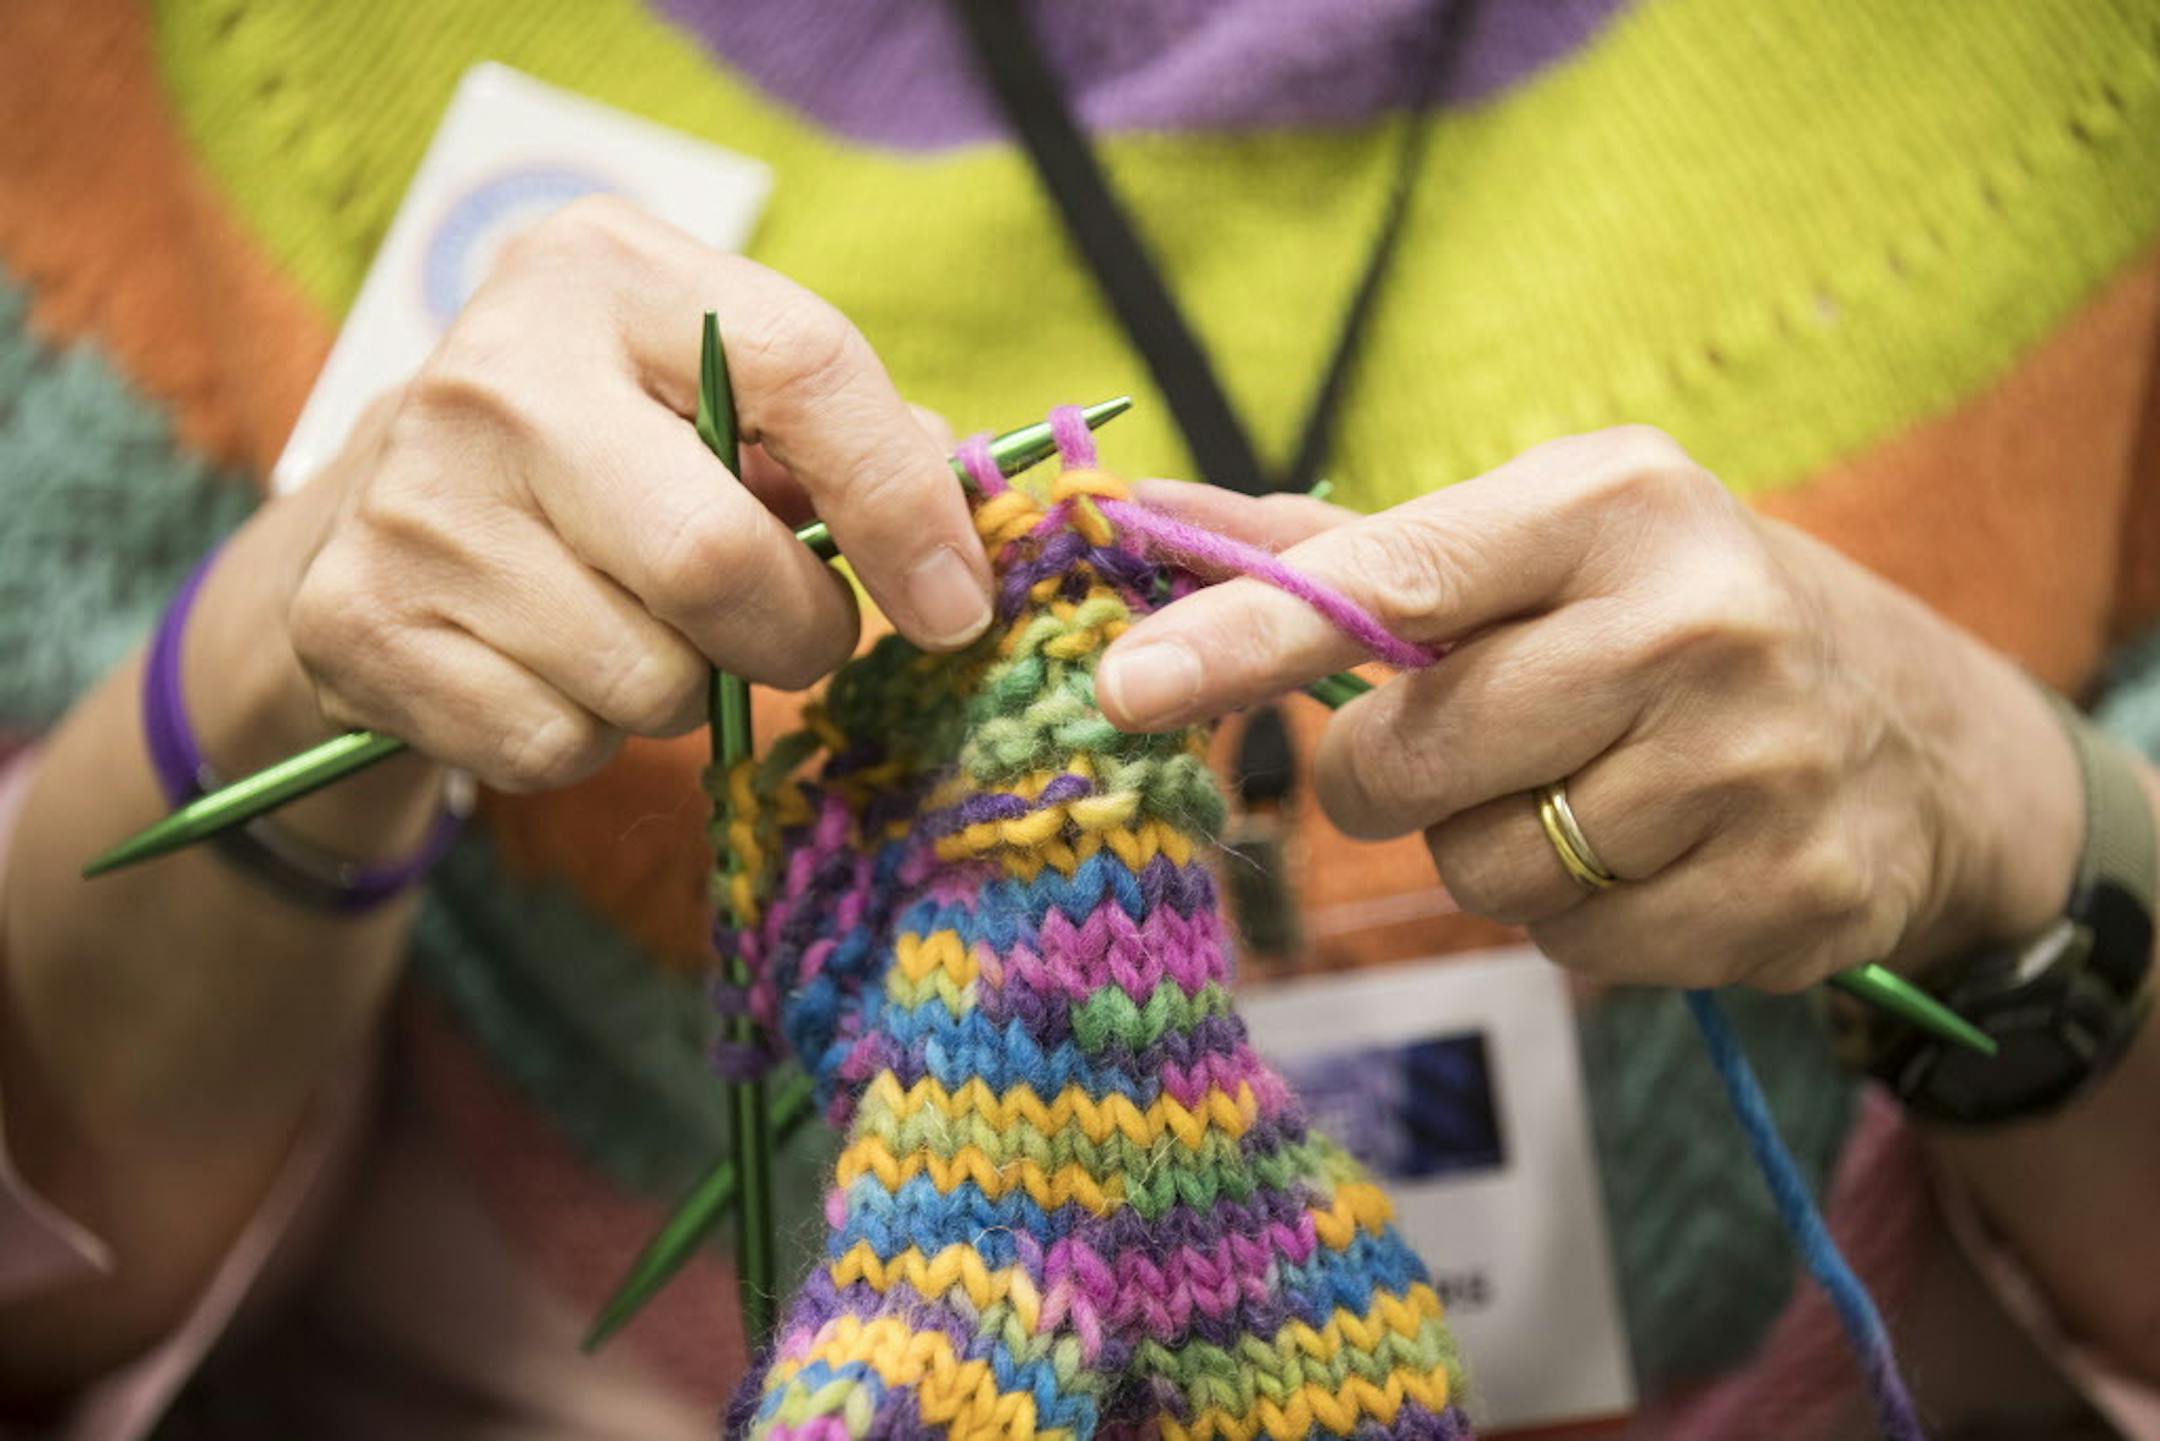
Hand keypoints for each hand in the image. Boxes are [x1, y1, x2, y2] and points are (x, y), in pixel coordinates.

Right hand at [270, 196, 989, 793]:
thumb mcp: (717, 391)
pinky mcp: (358, 625)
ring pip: (645, 681)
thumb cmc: (613, 445)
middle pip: (716, 561)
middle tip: (796, 637)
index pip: (805, 369)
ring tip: (641, 630)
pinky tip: (552, 669)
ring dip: (686, 694)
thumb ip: (847, 438)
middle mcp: (494, 371)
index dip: (904, 504)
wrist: (385, 503)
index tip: (955, 607)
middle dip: (797, 636)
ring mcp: (413, 501)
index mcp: (608, 273)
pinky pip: (555, 746)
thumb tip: (955, 543)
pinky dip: (587, 739)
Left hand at [1096, 428, 2083, 990]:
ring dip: (1495, 852)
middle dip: (1397, 778)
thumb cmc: (1664, 615)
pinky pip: (1576, 954)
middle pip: (1411, 761)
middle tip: (1474, 743)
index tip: (1125, 685)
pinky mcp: (1790, 896)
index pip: (1391, 579)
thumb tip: (1147, 514)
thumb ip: (1339, 549)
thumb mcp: (1536, 539)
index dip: (1246, 639)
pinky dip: (1582, 920)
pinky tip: (1658, 854)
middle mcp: (1695, 621)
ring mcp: (1756, 767)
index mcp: (1612, 503)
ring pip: (1483, 873)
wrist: (1911, 732)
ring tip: (1591, 790)